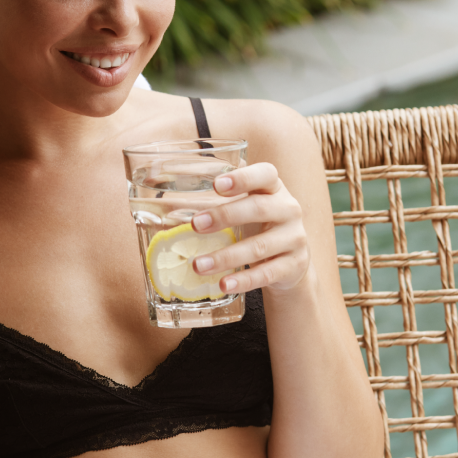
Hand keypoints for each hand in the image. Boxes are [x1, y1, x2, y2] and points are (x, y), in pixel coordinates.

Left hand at [189, 162, 310, 295]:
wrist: (291, 260)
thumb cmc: (259, 225)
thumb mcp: (246, 207)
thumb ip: (218, 200)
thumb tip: (162, 196)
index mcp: (275, 188)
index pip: (266, 174)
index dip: (242, 178)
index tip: (216, 185)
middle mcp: (289, 209)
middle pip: (258, 209)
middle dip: (225, 216)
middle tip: (195, 225)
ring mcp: (294, 238)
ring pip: (259, 247)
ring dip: (226, 257)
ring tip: (198, 265)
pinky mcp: (294, 265)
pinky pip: (267, 274)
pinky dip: (243, 280)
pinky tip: (224, 284)